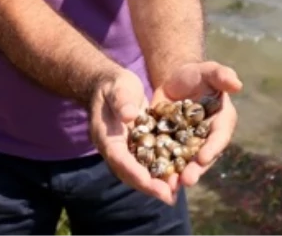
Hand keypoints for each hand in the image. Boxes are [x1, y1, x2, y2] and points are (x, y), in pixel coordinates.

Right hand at [88, 69, 175, 204]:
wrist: (111, 85)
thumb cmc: (115, 85)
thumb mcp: (118, 88)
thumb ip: (122, 101)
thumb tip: (129, 115)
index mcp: (106, 136)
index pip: (119, 158)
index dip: (135, 172)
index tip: (150, 182)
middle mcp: (114, 148)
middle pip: (129, 172)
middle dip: (148, 185)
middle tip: (168, 195)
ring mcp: (125, 150)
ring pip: (138, 172)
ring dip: (155, 184)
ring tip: (174, 194)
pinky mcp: (136, 147)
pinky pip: (147, 164)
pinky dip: (159, 172)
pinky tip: (176, 178)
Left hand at [151, 61, 243, 190]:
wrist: (174, 81)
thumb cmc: (196, 74)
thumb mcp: (208, 71)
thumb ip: (221, 75)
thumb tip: (237, 84)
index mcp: (222, 122)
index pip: (219, 137)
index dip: (212, 148)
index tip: (203, 157)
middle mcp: (209, 138)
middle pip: (204, 157)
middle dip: (196, 170)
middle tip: (186, 180)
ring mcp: (191, 145)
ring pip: (187, 163)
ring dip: (179, 175)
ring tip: (170, 186)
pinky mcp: (173, 147)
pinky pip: (169, 160)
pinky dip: (163, 169)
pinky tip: (154, 178)